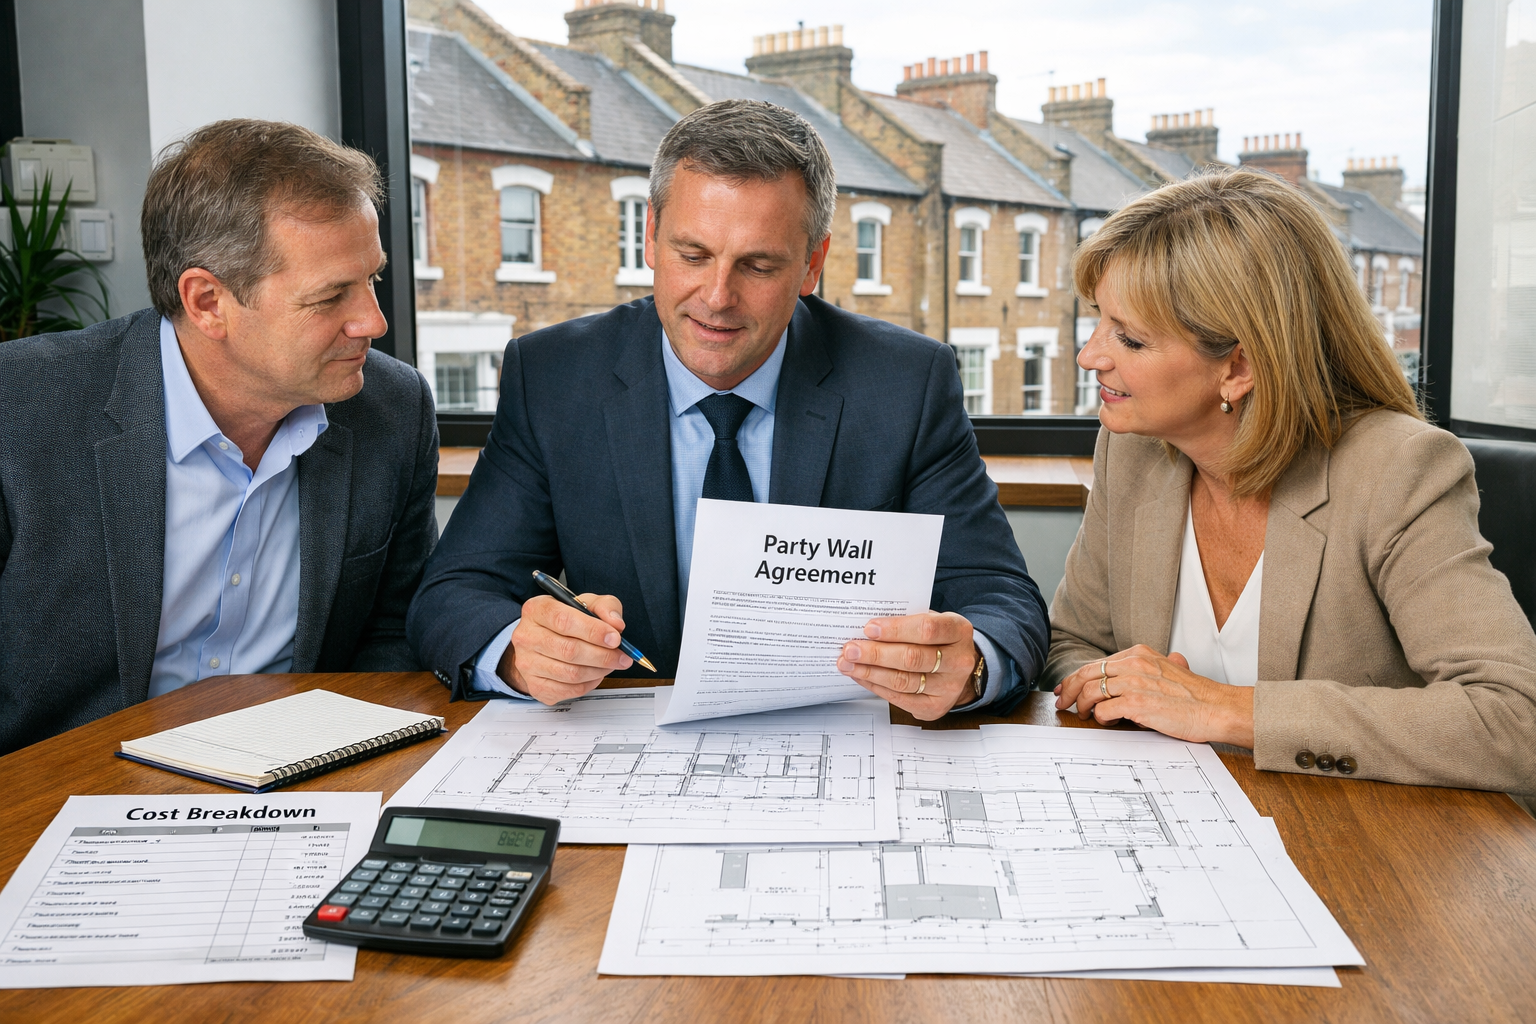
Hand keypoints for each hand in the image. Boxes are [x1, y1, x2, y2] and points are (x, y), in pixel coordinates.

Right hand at [499, 593, 632, 704]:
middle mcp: (526, 637)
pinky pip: (570, 690)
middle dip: (603, 655)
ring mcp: (527, 664)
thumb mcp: (585, 604)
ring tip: (611, 664)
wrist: (540, 642)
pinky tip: (596, 673)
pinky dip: (590, 683)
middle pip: (569, 650)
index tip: (615, 638)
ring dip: (599, 670)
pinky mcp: (535, 686)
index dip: (593, 631)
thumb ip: (604, 607)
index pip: (564, 621)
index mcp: (536, 610)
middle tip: (622, 656)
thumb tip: (616, 625)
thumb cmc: (564, 621)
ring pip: (571, 673)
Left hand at [837, 611, 979, 720]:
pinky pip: (899, 698)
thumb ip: (906, 621)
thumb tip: (868, 629)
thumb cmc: (939, 639)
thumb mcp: (932, 620)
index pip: (926, 629)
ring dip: (870, 672)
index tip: (869, 629)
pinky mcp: (935, 706)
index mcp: (958, 631)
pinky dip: (876, 687)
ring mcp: (949, 687)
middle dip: (876, 654)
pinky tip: (861, 676)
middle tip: (851, 649)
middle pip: (912, 658)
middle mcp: (958, 661)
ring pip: (903, 681)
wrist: (959, 667)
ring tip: (848, 664)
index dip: (895, 629)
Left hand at [1054, 644, 1254, 746]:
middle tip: (1063, 704)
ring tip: (1086, 716)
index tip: (1067, 688)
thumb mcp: (1172, 670)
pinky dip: (1100, 718)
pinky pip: (1104, 710)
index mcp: (1139, 654)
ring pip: (1091, 691)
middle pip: (1086, 674)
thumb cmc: (1197, 696)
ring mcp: (1134, 683)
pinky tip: (1107, 722)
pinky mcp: (1137, 703)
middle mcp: (1134, 664)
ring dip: (1083, 706)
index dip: (1076, 677)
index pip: (1096, 663)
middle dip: (1069, 690)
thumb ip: (1155, 667)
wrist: (1218, 708)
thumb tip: (1148, 670)